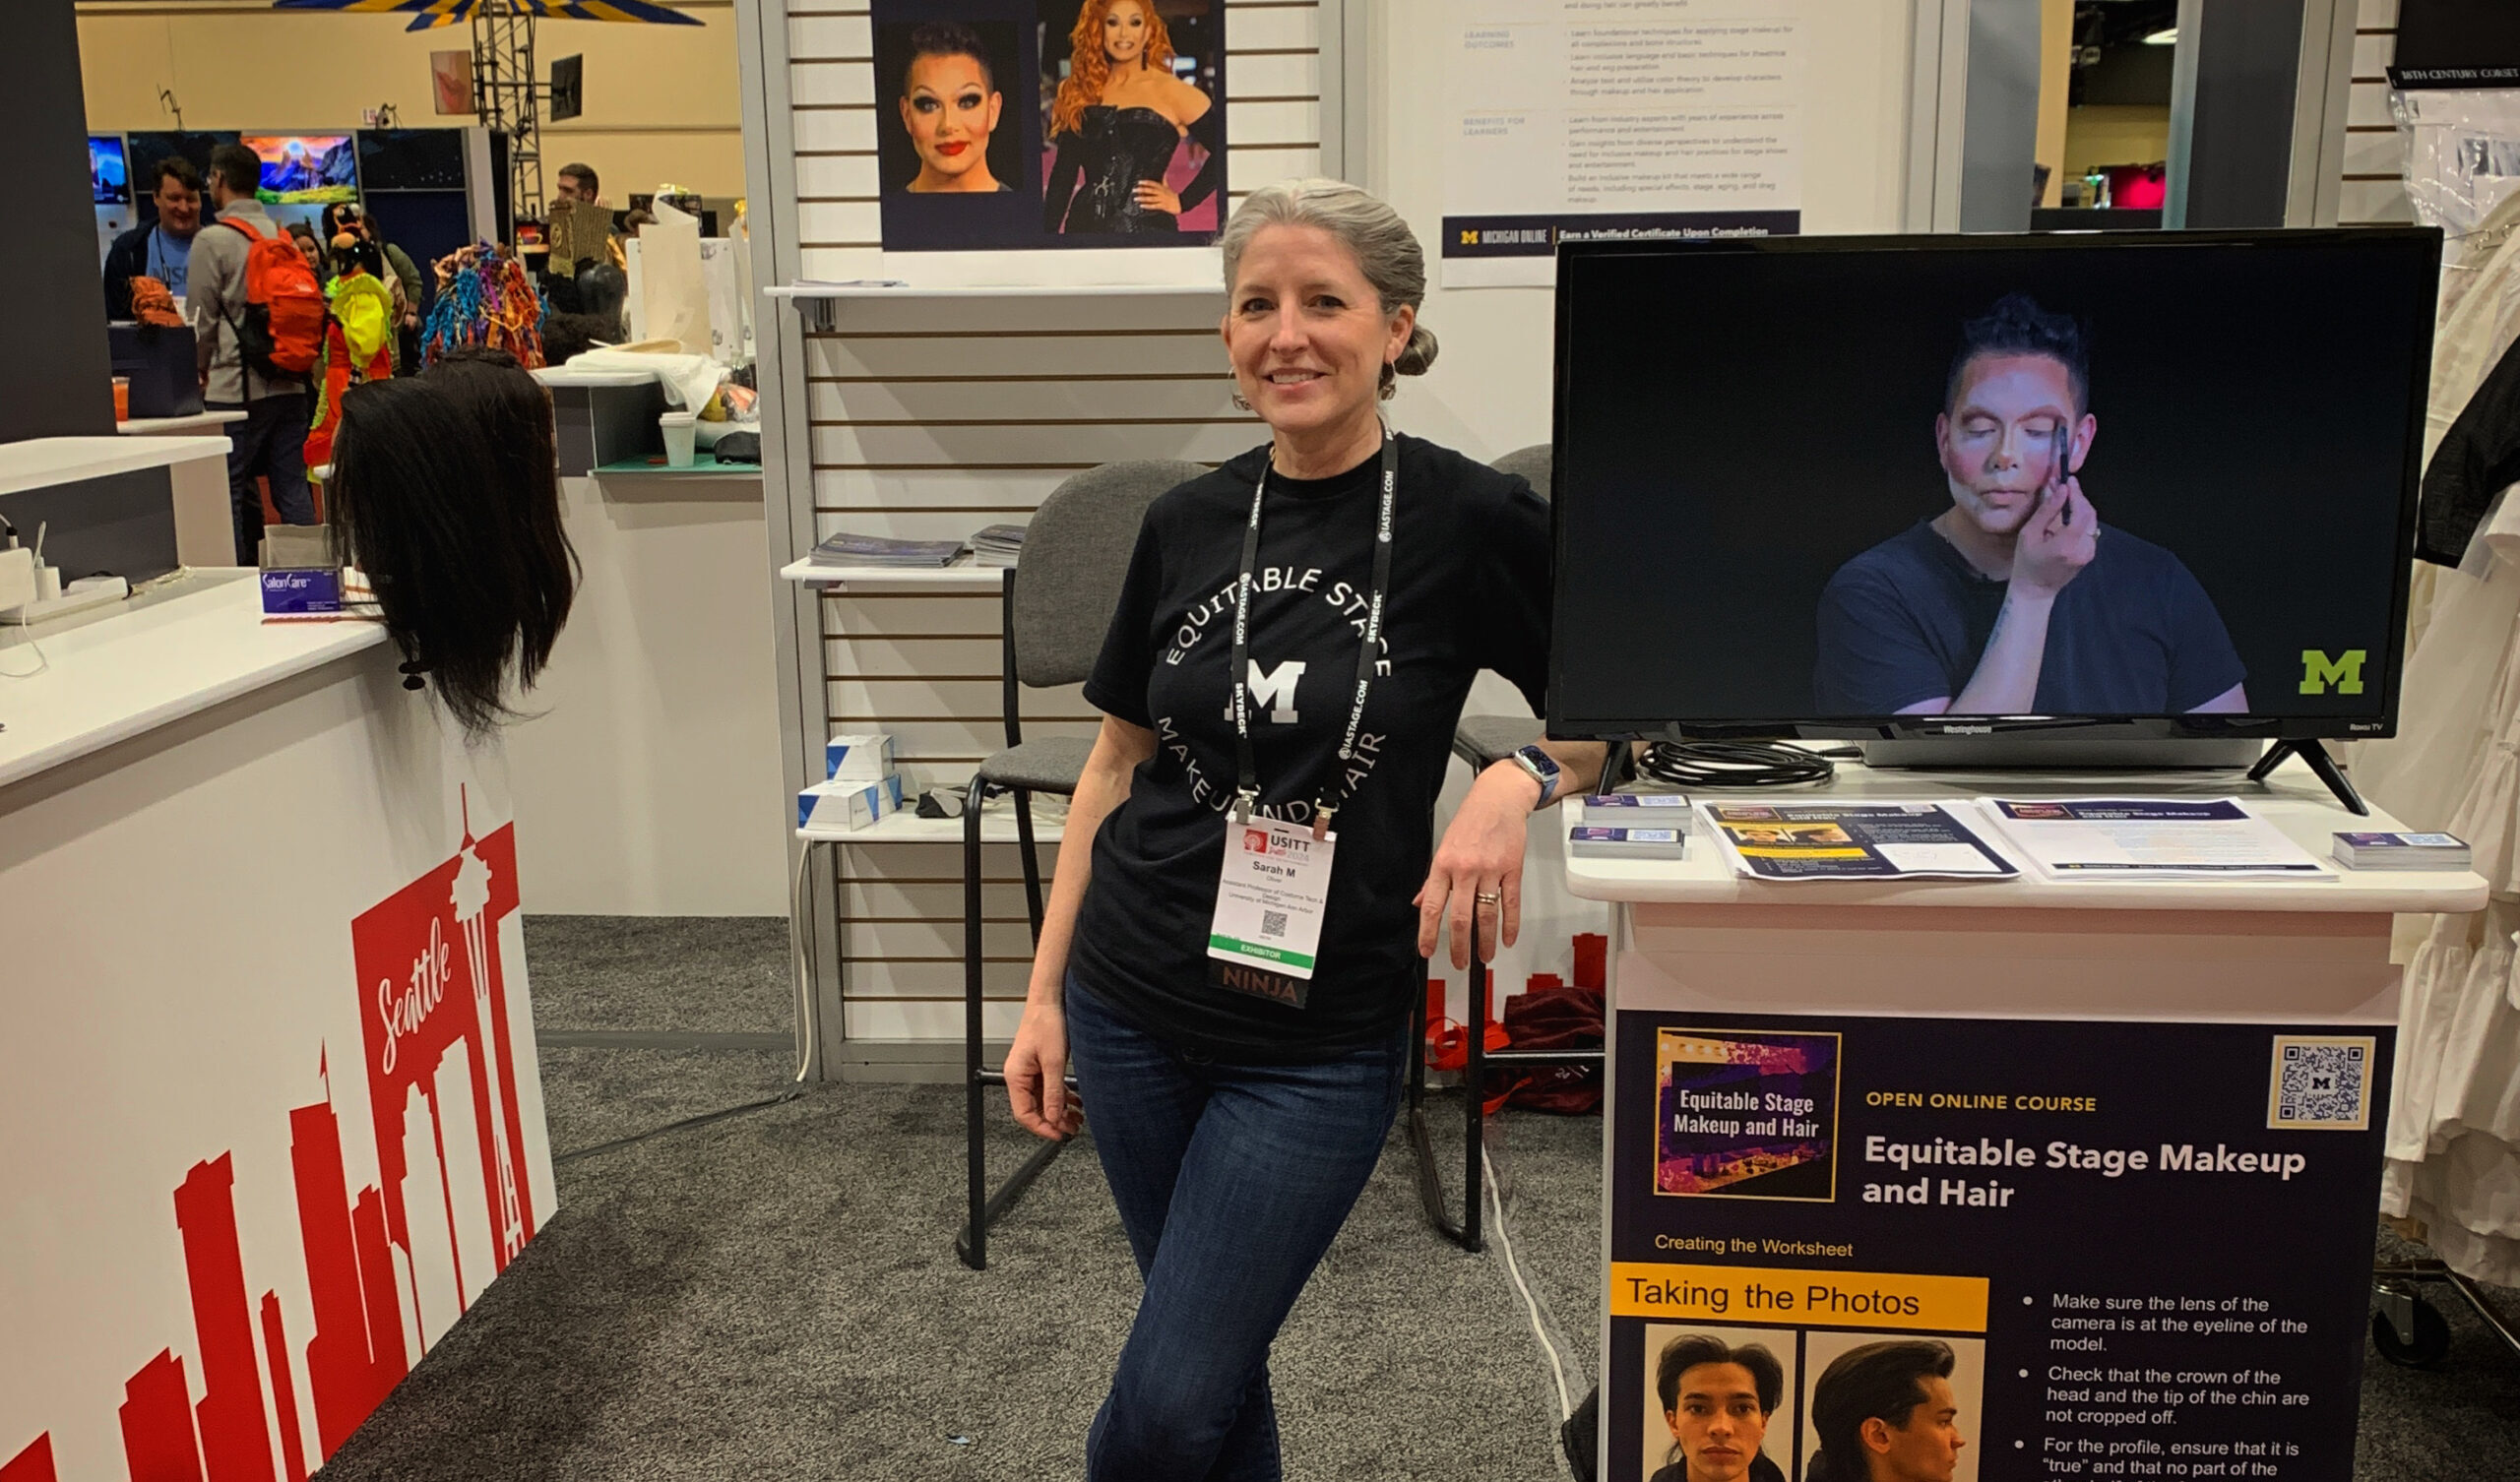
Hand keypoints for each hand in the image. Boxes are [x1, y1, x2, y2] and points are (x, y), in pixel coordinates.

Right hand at [1004, 999, 1079, 1139]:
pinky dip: (1062, 1097)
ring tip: (1077, 1119)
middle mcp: (1020, 1076)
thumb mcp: (1053, 1062)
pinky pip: (1049, 1089)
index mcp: (1015, 1077)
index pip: (1024, 1113)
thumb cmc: (1045, 1023)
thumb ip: (1053, 1092)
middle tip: (1072, 1129)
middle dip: (1054, 1120)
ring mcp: (1030, 1072)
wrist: (1050, 1001)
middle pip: (1034, 1109)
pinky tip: (1075, 1102)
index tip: (1058, 1134)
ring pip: (1043, 1100)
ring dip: (1060, 1110)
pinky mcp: (1040, 1066)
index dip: (1041, 1127)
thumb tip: (1054, 1117)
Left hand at [1135, 180, 1183, 214]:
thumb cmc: (1173, 195)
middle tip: (1134, 190)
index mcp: (1162, 188)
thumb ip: (1164, 180)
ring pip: (1151, 199)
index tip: (1139, 182)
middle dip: (1142, 190)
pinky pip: (1154, 206)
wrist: (1181, 203)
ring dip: (1142, 199)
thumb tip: (1164, 172)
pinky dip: (1147, 206)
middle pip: (1150, 190)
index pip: (1153, 184)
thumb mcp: (1167, 186)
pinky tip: (1141, 206)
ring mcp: (1162, 200)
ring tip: (1135, 198)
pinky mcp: (1163, 206)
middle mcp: (1161, 193)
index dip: (1146, 182)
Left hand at [1416, 764, 1538, 968]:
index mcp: (1443, 865)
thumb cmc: (1471, 822)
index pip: (1432, 906)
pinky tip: (1506, 939)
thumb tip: (1418, 903)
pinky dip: (1510, 925)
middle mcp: (1465, 869)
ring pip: (1487, 914)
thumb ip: (1433, 880)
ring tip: (1484, 956)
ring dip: (1485, 940)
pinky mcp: (1512, 869)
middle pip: (1460, 916)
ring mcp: (1490, 870)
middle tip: (1459, 962)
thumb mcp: (1444, 848)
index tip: (1427, 951)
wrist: (1498, 799)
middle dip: (1459, 945)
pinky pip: (1511, 903)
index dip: (1428, 932)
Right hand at [2010, 477, 2097, 596]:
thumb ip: (2047, 511)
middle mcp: (2084, 548)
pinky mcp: (2090, 553)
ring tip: (2065, 498)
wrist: (2035, 590)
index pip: (2080, 512)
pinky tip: (2068, 514)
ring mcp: (2089, 552)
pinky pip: (2089, 529)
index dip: (2076, 493)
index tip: (2068, 480)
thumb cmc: (2026, 563)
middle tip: (2065, 486)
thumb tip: (2061, 489)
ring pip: (2091, 521)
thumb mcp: (2029, 535)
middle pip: (2089, 514)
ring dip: (2080, 507)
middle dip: (2079, 497)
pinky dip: (2080, 518)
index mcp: (2067, 544)